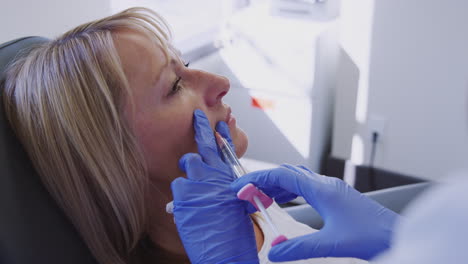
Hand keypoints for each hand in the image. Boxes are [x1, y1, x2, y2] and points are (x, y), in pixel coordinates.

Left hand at [171, 109, 258, 263]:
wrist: (226, 253)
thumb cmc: (234, 234)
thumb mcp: (238, 205)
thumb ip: (226, 188)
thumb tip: (214, 180)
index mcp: (231, 179)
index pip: (225, 149)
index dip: (220, 132)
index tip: (219, 119)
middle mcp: (215, 177)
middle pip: (202, 148)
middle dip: (200, 129)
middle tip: (197, 117)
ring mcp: (198, 185)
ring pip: (186, 166)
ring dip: (189, 175)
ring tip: (195, 191)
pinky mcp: (184, 197)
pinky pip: (178, 187)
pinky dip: (181, 196)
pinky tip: (187, 209)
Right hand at [231, 164, 398, 260]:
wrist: (397, 234)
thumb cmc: (371, 236)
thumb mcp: (330, 245)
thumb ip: (298, 248)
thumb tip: (273, 253)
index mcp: (322, 189)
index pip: (281, 175)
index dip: (257, 179)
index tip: (240, 187)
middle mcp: (326, 184)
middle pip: (287, 172)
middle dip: (264, 181)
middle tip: (247, 194)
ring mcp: (332, 188)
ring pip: (297, 177)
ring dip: (277, 185)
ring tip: (262, 198)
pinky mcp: (337, 196)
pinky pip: (307, 186)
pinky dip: (290, 190)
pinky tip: (286, 201)